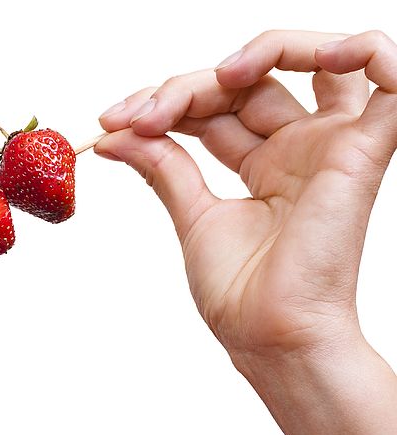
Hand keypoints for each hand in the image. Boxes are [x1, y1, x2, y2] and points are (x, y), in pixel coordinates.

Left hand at [96, 30, 396, 365]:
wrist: (268, 337)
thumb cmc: (242, 295)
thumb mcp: (193, 216)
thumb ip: (164, 166)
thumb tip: (116, 134)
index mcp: (266, 165)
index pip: (218, 105)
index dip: (167, 102)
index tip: (113, 124)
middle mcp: (300, 149)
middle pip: (249, 82)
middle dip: (186, 87)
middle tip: (136, 116)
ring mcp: (332, 146)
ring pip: (308, 62)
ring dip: (258, 53)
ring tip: (214, 80)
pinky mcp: (364, 150)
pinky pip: (392, 76)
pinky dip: (362, 49)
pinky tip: (301, 59)